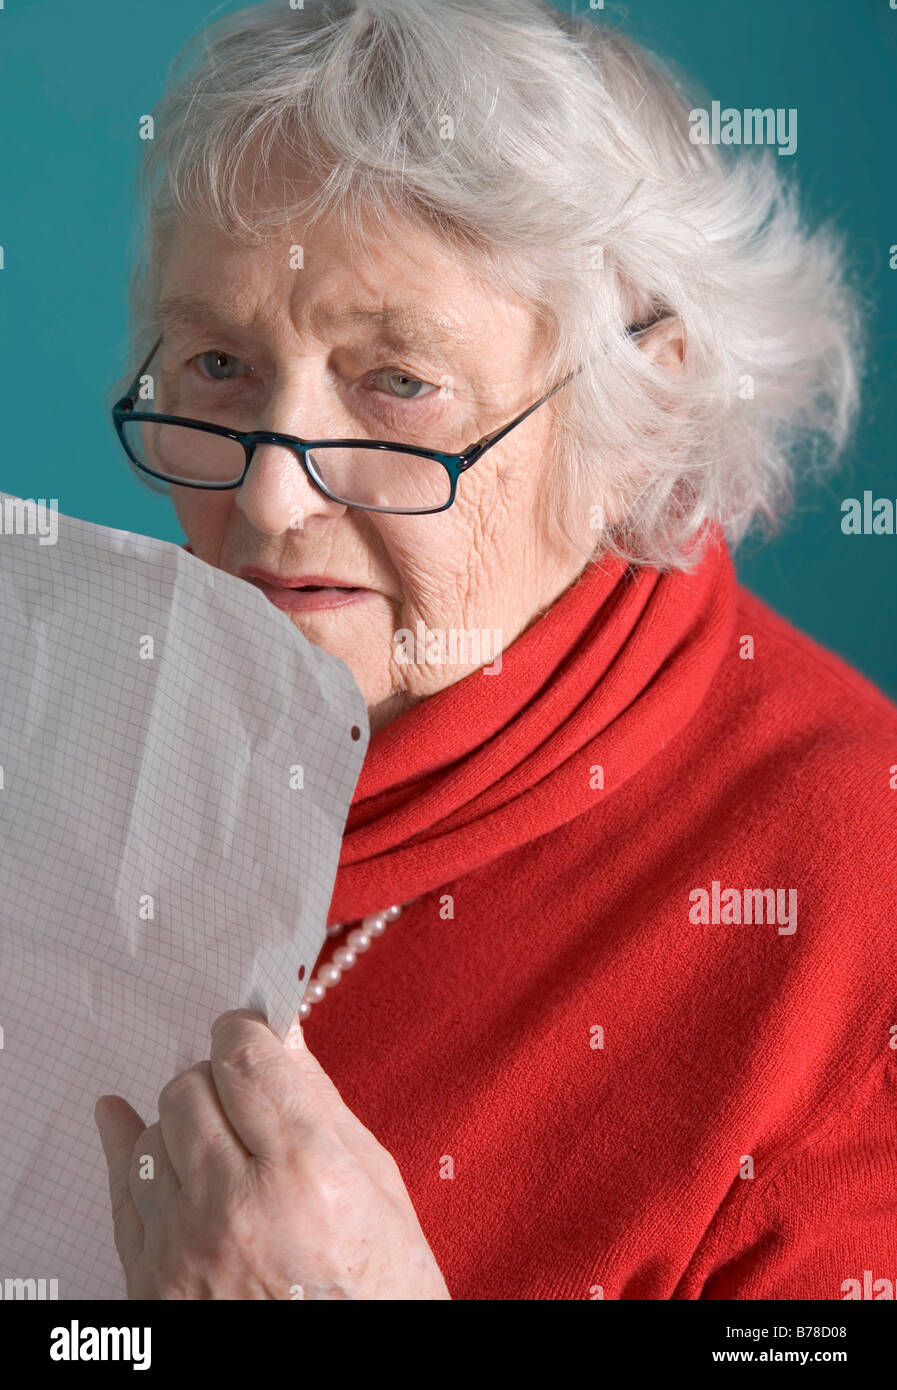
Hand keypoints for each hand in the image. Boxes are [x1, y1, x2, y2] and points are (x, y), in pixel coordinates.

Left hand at [94, 1008, 450, 1299]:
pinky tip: (121, 1121)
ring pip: (153, 1135)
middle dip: (218, 1079)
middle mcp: (237, 1206)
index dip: (245, 1030)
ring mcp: (186, 1250)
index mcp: (307, 1172)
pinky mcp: (152, 1286)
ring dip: (184, 1125)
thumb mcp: (381, 1192)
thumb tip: (285, 1039)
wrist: (363, 1382)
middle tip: (243, 1094)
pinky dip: (125, 1151)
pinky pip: (121, 1194)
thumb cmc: (385, 1295)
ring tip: (216, 1137)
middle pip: (191, 1089)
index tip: (249, 1031)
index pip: (244, 1058)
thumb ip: (323, 1107)